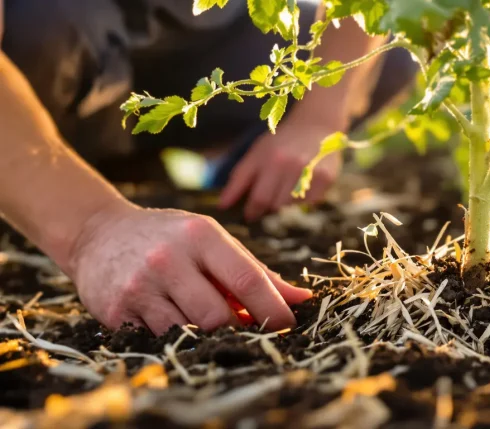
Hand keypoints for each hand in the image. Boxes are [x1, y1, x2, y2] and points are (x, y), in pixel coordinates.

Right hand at [66, 201, 311, 334]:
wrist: (98, 233)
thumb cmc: (170, 237)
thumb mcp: (212, 240)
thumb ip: (255, 270)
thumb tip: (301, 298)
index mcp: (200, 235)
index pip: (246, 278)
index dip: (272, 308)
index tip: (286, 324)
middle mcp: (169, 258)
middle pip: (218, 315)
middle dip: (235, 326)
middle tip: (239, 324)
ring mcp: (140, 285)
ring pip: (189, 331)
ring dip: (203, 332)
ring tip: (200, 315)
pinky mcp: (116, 310)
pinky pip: (159, 338)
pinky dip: (174, 334)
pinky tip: (169, 315)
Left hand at [218, 119, 341, 220]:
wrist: (315, 126)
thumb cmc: (280, 142)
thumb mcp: (256, 154)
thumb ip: (238, 179)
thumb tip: (223, 206)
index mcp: (271, 159)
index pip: (259, 198)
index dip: (252, 211)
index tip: (249, 214)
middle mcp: (292, 165)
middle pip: (275, 205)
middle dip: (268, 204)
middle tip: (271, 193)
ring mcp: (311, 172)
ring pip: (291, 205)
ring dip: (286, 201)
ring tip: (287, 184)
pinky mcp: (326, 178)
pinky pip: (309, 203)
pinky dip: (303, 199)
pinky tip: (302, 184)